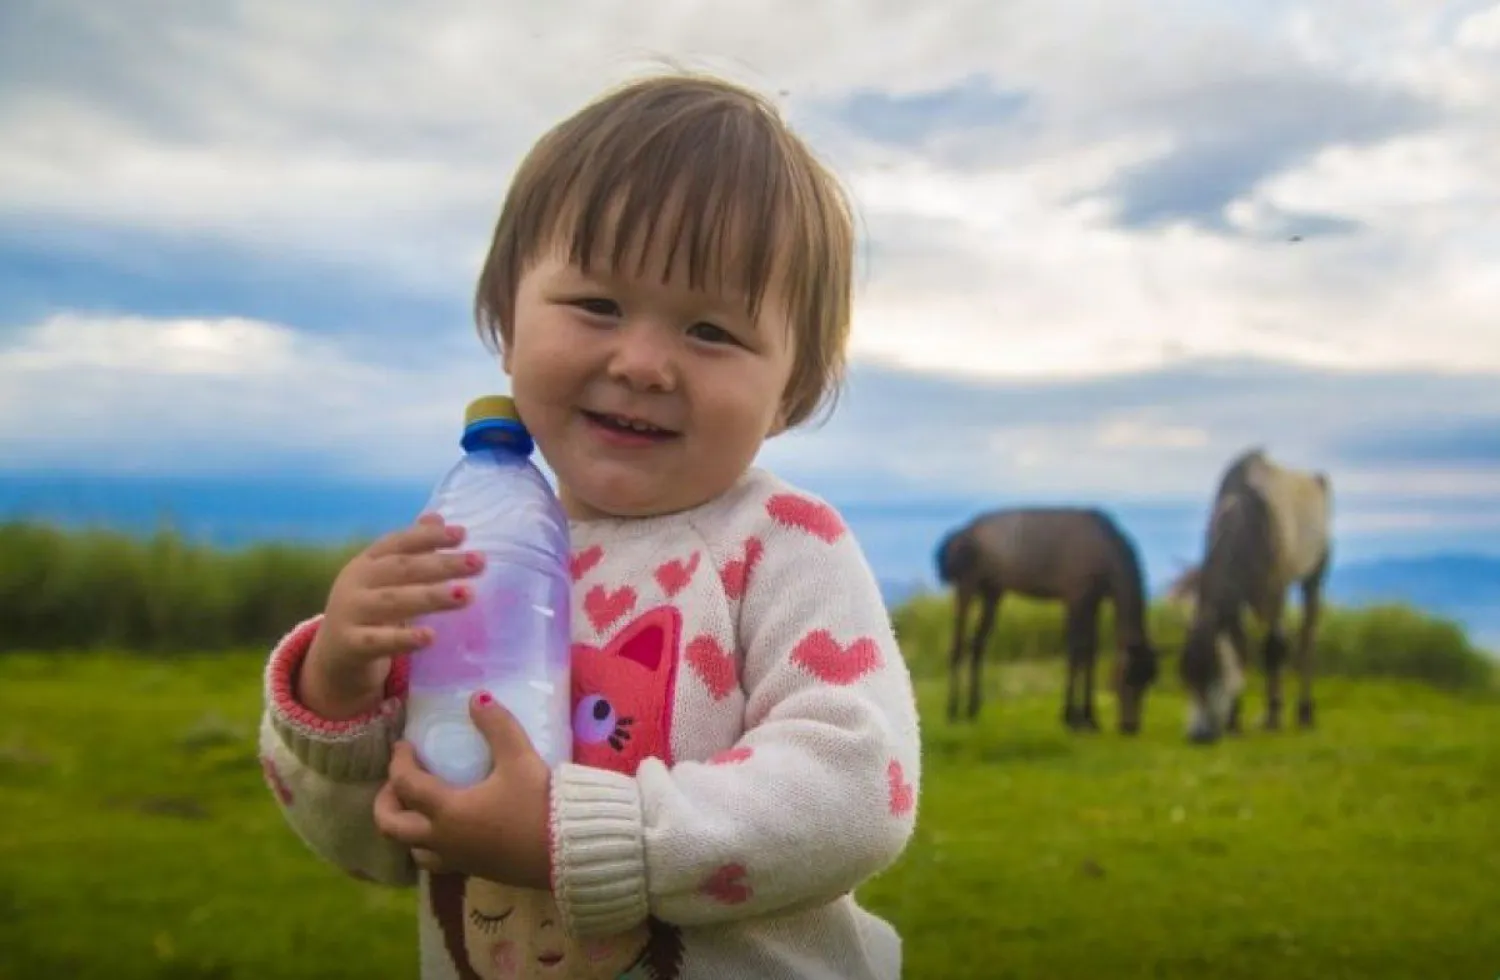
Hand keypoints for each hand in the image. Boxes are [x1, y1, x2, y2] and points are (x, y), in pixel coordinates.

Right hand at [299, 513, 482, 719]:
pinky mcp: (350, 645)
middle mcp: (356, 582)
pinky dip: (404, 638)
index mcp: (366, 562)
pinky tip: (431, 636)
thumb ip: (412, 551)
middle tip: (479, 561)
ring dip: (431, 597)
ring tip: (467, 594)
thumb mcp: (387, 579)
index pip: (399, 543)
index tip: (462, 534)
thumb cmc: (370, 610)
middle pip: (402, 569)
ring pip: (394, 602)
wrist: (334, 656)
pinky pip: (379, 641)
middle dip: (442, 564)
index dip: (429, 537)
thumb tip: (437, 517)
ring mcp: (350, 613)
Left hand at [373, 691, 553, 890]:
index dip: (398, 761)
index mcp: (448, 810)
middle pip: (392, 828)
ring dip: (407, 829)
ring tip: (420, 809)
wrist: (570, 852)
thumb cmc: (540, 805)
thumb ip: (497, 726)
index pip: (405, 785)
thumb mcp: (520, 759)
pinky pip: (438, 860)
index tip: (404, 745)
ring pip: (413, 850)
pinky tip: (452, 828)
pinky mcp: (476, 871)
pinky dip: (432, 844)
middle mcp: (444, 839)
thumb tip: (477, 697)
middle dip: (385, 803)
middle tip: (397, 783)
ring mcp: (459, 859)